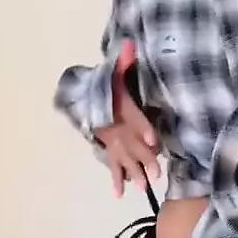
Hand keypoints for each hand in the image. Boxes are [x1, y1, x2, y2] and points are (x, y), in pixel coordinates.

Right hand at [94, 40, 159, 197]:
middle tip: (157, 174)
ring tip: (143, 187)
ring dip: (133, 173)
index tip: (154, 140)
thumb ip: (124, 61)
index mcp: (119, 109)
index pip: (132, 119)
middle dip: (143, 159)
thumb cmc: (105, 88)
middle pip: (130, 144)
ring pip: (122, 158)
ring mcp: (110, 141)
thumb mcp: (114, 73)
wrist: (81, 101)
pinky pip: (110, 165)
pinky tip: (118, 194)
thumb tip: (130, 43)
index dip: (143, 129)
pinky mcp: (106, 149)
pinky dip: (114, 180)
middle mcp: (115, 127)